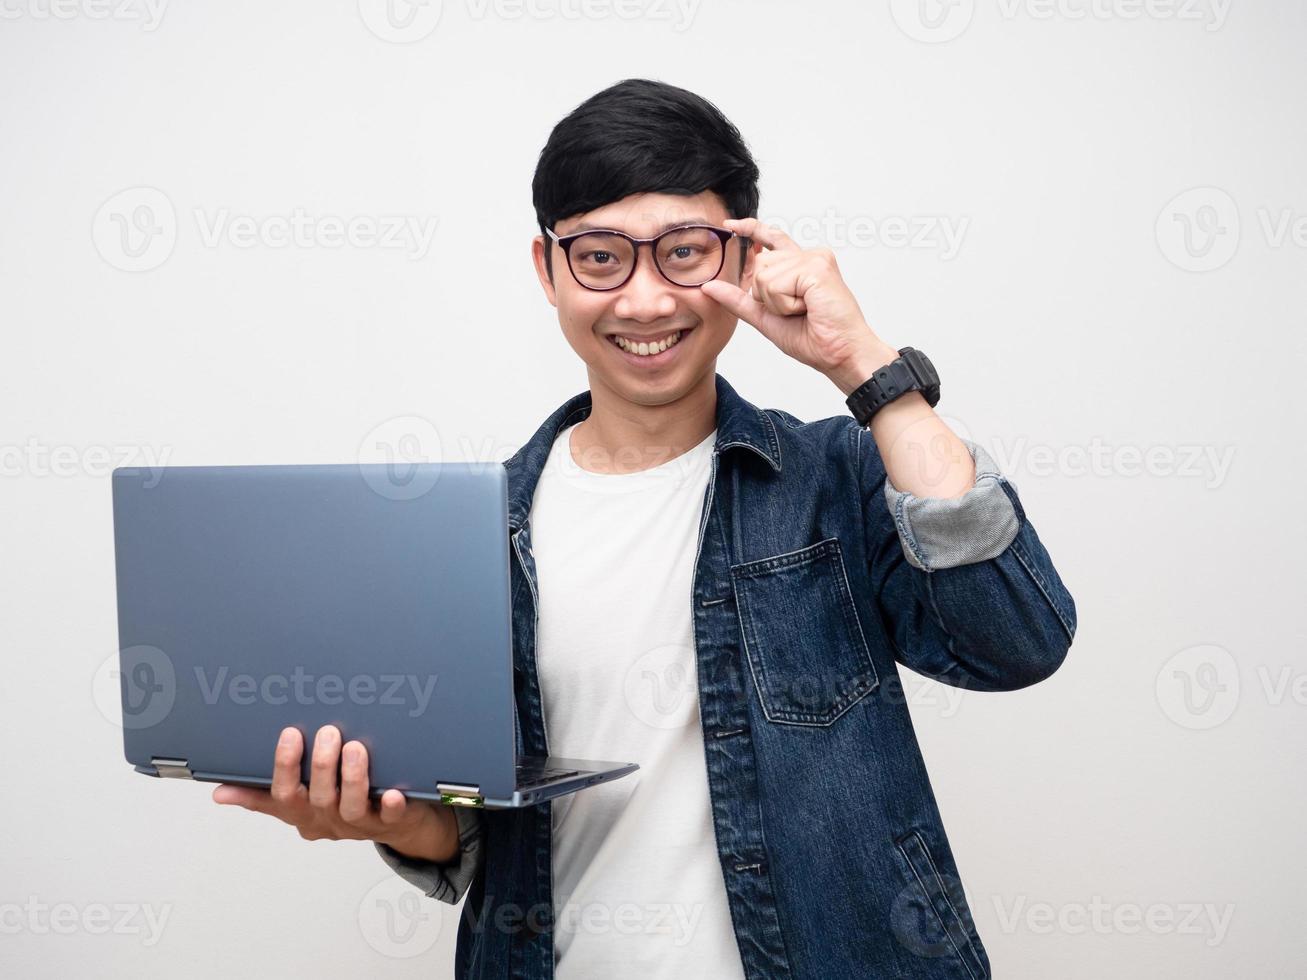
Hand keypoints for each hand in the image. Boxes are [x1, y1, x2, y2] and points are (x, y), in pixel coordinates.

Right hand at [212, 725, 458, 862]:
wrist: (391, 825)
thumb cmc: (338, 806)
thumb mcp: (296, 804)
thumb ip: (261, 797)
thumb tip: (219, 793)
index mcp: (302, 813)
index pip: (285, 795)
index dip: (285, 766)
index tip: (289, 734)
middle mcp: (328, 820)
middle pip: (319, 798)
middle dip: (322, 765)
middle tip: (329, 732)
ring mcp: (359, 824)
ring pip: (351, 806)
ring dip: (353, 778)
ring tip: (356, 748)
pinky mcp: (390, 822)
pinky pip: (389, 818)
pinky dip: (391, 806)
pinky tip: (393, 793)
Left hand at [700, 217, 900, 395]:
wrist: (841, 354)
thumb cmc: (815, 339)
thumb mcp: (766, 318)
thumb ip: (739, 300)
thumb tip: (708, 286)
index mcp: (801, 265)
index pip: (772, 238)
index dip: (751, 229)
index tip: (730, 224)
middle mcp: (810, 256)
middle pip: (760, 265)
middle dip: (767, 296)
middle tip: (798, 311)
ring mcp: (815, 259)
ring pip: (764, 275)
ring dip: (777, 303)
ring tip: (805, 310)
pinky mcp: (816, 267)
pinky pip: (776, 284)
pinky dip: (785, 304)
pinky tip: (808, 308)